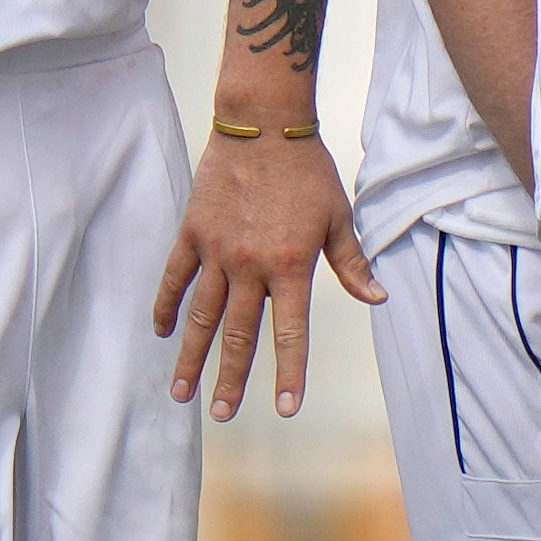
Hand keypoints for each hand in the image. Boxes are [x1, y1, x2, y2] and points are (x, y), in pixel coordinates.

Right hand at [154, 127, 384, 420]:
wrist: (263, 125)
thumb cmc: (307, 170)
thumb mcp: (339, 216)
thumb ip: (352, 262)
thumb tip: (378, 298)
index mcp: (290, 264)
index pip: (290, 331)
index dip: (289, 372)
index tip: (285, 407)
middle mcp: (250, 266)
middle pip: (237, 334)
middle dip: (230, 379)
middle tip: (221, 416)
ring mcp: (216, 251)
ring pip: (200, 316)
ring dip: (191, 357)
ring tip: (182, 394)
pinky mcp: (193, 233)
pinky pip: (175, 278)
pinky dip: (167, 306)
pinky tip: (162, 332)